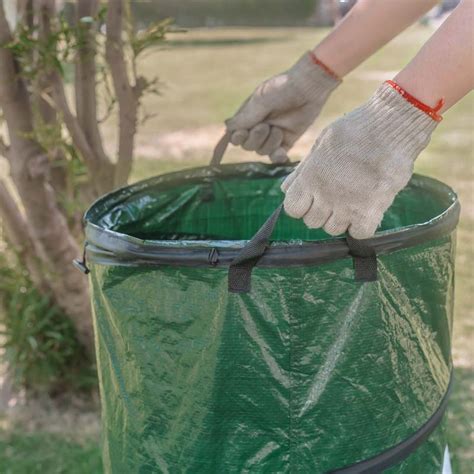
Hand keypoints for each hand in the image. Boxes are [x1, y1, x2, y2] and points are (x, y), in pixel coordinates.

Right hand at [226, 52, 339, 162]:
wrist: (309, 87)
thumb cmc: (282, 89)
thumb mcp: (260, 102)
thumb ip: (245, 117)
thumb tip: (227, 127)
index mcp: (249, 116)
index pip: (236, 135)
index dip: (237, 138)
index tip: (243, 132)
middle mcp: (259, 126)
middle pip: (248, 146)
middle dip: (255, 139)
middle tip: (265, 126)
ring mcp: (273, 135)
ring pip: (262, 151)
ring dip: (269, 142)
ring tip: (279, 129)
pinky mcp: (287, 141)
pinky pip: (277, 156)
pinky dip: (277, 156)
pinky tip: (281, 153)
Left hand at [281, 82, 437, 238]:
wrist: (392, 126)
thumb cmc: (355, 129)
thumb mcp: (321, 143)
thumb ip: (303, 170)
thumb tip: (285, 189)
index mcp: (310, 178)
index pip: (292, 209)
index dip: (300, 206)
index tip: (311, 199)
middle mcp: (324, 195)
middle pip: (312, 222)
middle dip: (320, 213)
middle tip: (335, 197)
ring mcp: (347, 205)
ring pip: (333, 229)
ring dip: (340, 220)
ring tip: (352, 201)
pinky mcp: (371, 211)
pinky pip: (359, 233)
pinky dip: (362, 227)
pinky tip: (366, 211)